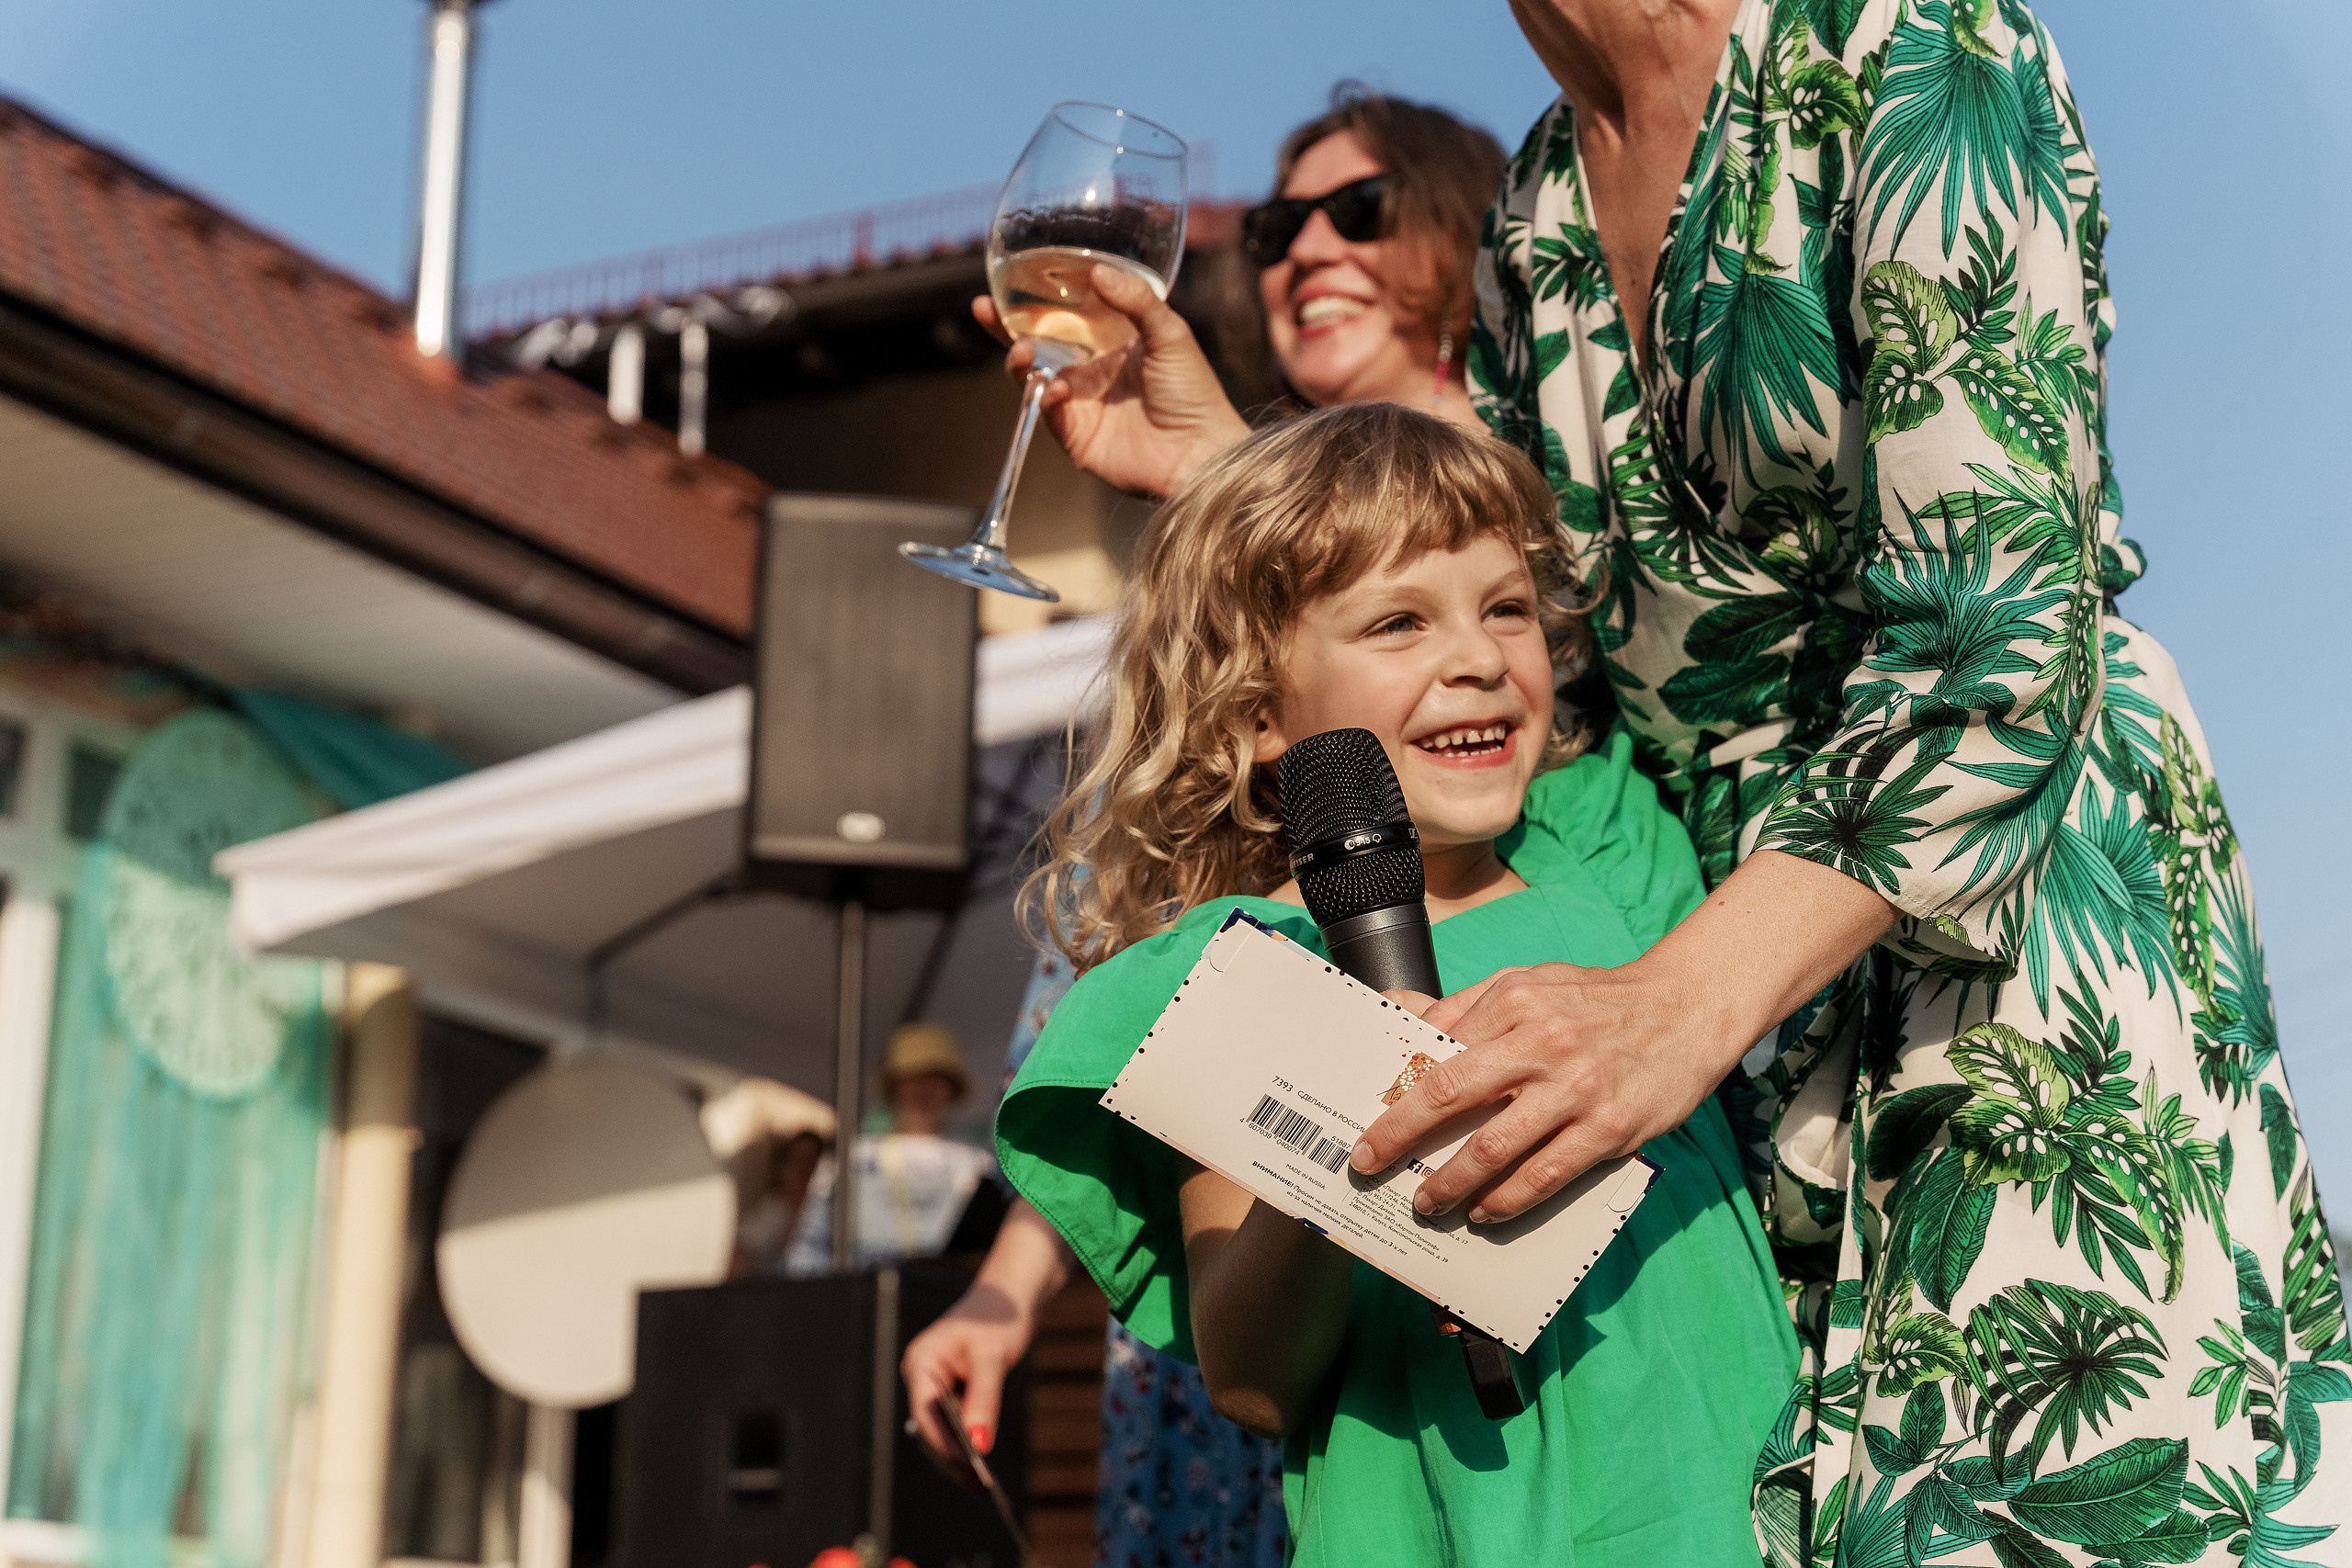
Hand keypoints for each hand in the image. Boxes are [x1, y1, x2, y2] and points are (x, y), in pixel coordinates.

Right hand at [900, 1199, 1070, 1466]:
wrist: (1011, 1294)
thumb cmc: (999, 1318)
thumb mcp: (993, 1359)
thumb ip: (984, 1402)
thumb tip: (980, 1445)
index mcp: (921, 1362)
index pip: (926, 1413)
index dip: (946, 1444)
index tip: (968, 1469)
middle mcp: (921, 1373)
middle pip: (930, 1425)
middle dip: (952, 1455)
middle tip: (978, 1486)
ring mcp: (933, 1380)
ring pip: (941, 1426)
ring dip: (959, 1451)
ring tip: (981, 1483)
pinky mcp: (949, 1386)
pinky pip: (953, 1418)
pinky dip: (967, 1437)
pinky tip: (981, 1458)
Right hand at [973, 263, 1249, 498]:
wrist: (1201, 452)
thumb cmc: (1194, 391)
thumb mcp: (1171, 334)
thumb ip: (1137, 301)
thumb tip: (1098, 270)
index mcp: (1110, 339)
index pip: (1063, 313)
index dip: (1034, 298)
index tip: (1009, 278)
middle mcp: (1090, 368)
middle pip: (1036, 342)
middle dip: (1006, 326)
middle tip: (983, 308)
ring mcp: (1081, 402)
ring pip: (1033, 376)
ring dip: (1020, 362)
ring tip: (1021, 354)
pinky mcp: (1076, 435)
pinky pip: (1047, 413)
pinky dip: (1044, 398)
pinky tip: (1055, 390)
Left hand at [1350, 850, 1897, 1220]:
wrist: (1687, 1008)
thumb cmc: (1597, 1000)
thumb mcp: (1530, 981)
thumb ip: (1467, 1005)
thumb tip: (1402, 1021)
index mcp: (1513, 1000)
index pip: (1436, 1050)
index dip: (1398, 1090)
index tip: (1368, 1118)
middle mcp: (1540, 1042)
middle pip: (1451, 1095)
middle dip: (1401, 1135)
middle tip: (1367, 1164)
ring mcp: (1576, 1089)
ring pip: (1495, 1147)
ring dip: (1452, 1182)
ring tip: (1426, 1203)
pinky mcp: (1609, 1128)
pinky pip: (1546, 1175)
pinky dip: (1508, 1199)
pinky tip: (1485, 1212)